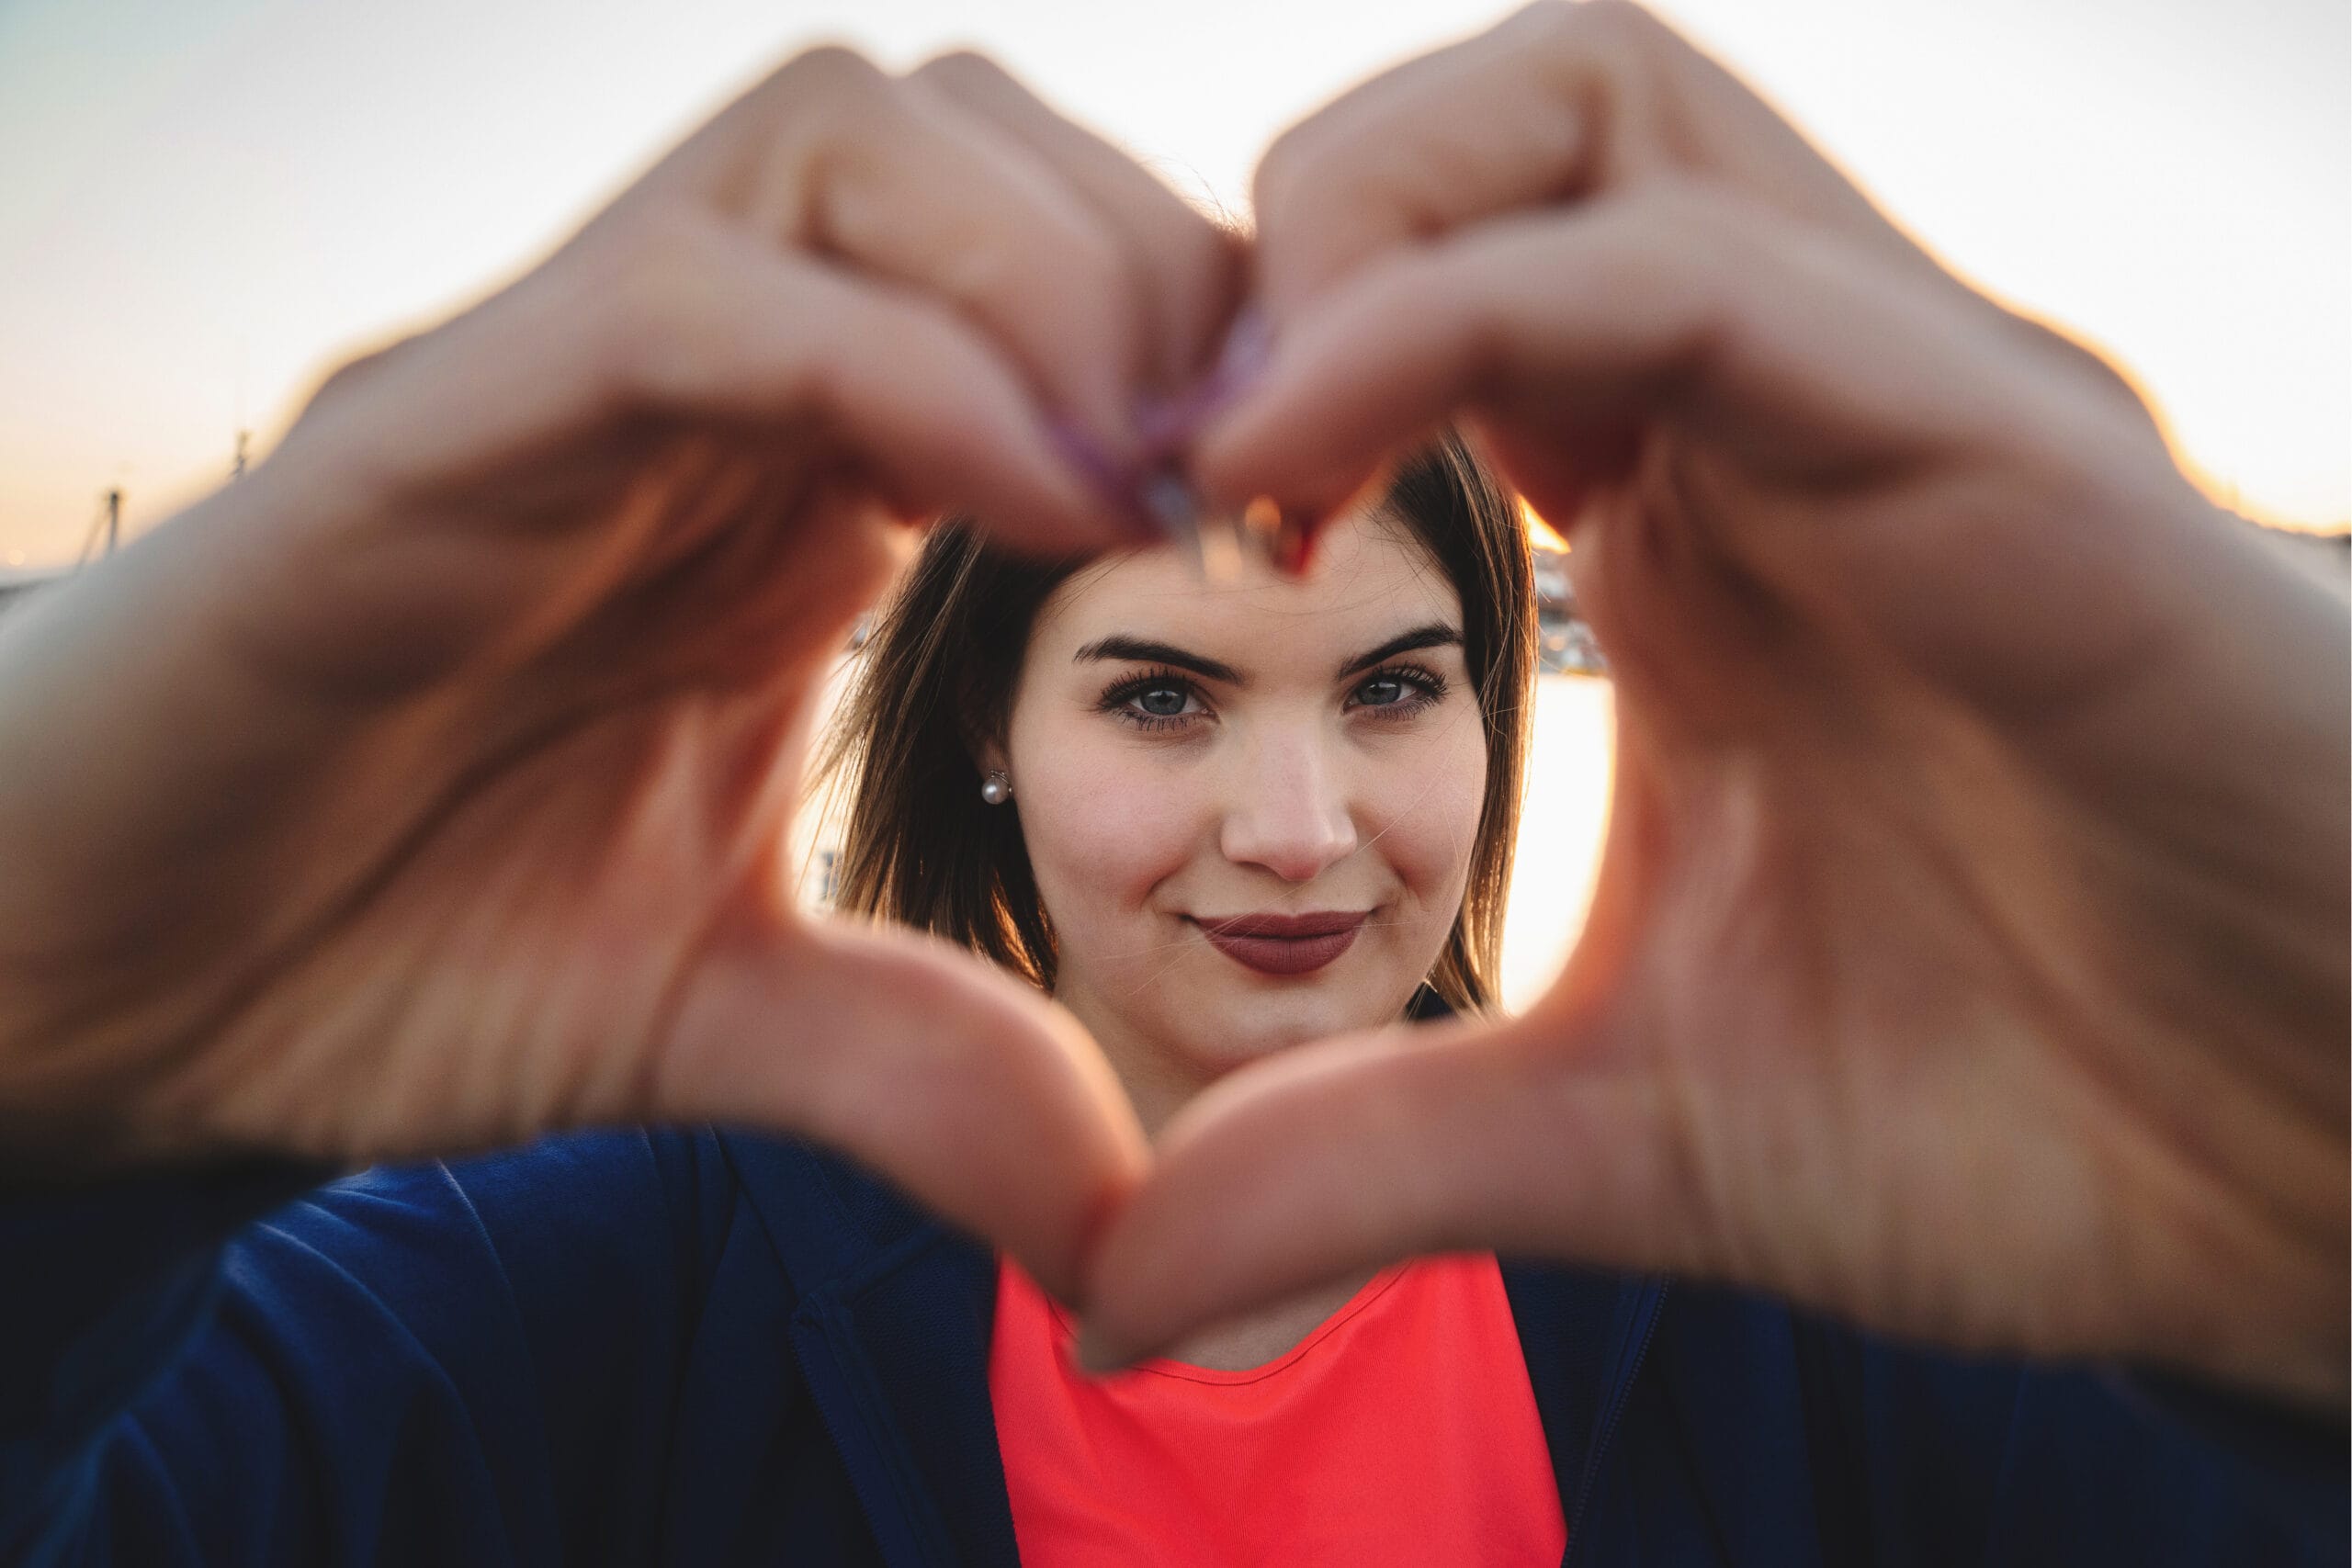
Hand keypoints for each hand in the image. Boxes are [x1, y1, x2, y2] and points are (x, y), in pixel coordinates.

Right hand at [0, 49, 1239, 1299]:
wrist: (95, 979)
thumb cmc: (382, 946)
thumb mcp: (717, 1014)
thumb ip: (922, 1067)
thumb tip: (1126, 1221)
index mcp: (786, 477)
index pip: (1040, 268)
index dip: (1215, 350)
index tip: (1296, 518)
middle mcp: (692, 385)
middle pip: (977, 137)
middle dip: (1166, 271)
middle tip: (1245, 481)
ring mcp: (557, 379)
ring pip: (847, 141)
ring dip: (1052, 277)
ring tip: (1135, 490)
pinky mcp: (426, 431)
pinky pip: (695, 300)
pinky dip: (893, 364)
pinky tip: (1022, 501)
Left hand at [1085, 0, 2349, 1405]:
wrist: (2333, 1183)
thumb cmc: (2026, 1122)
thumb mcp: (1614, 1131)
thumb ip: (1361, 1153)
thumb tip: (1116, 1283)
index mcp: (1687, 521)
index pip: (1433, 274)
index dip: (1234, 363)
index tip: (1129, 540)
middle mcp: (1781, 417)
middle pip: (1498, 118)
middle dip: (1278, 239)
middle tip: (1168, 463)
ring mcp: (1892, 404)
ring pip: (1588, 107)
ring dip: (1351, 233)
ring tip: (1241, 460)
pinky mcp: (2001, 453)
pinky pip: (1688, 272)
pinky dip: (1455, 324)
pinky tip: (1303, 483)